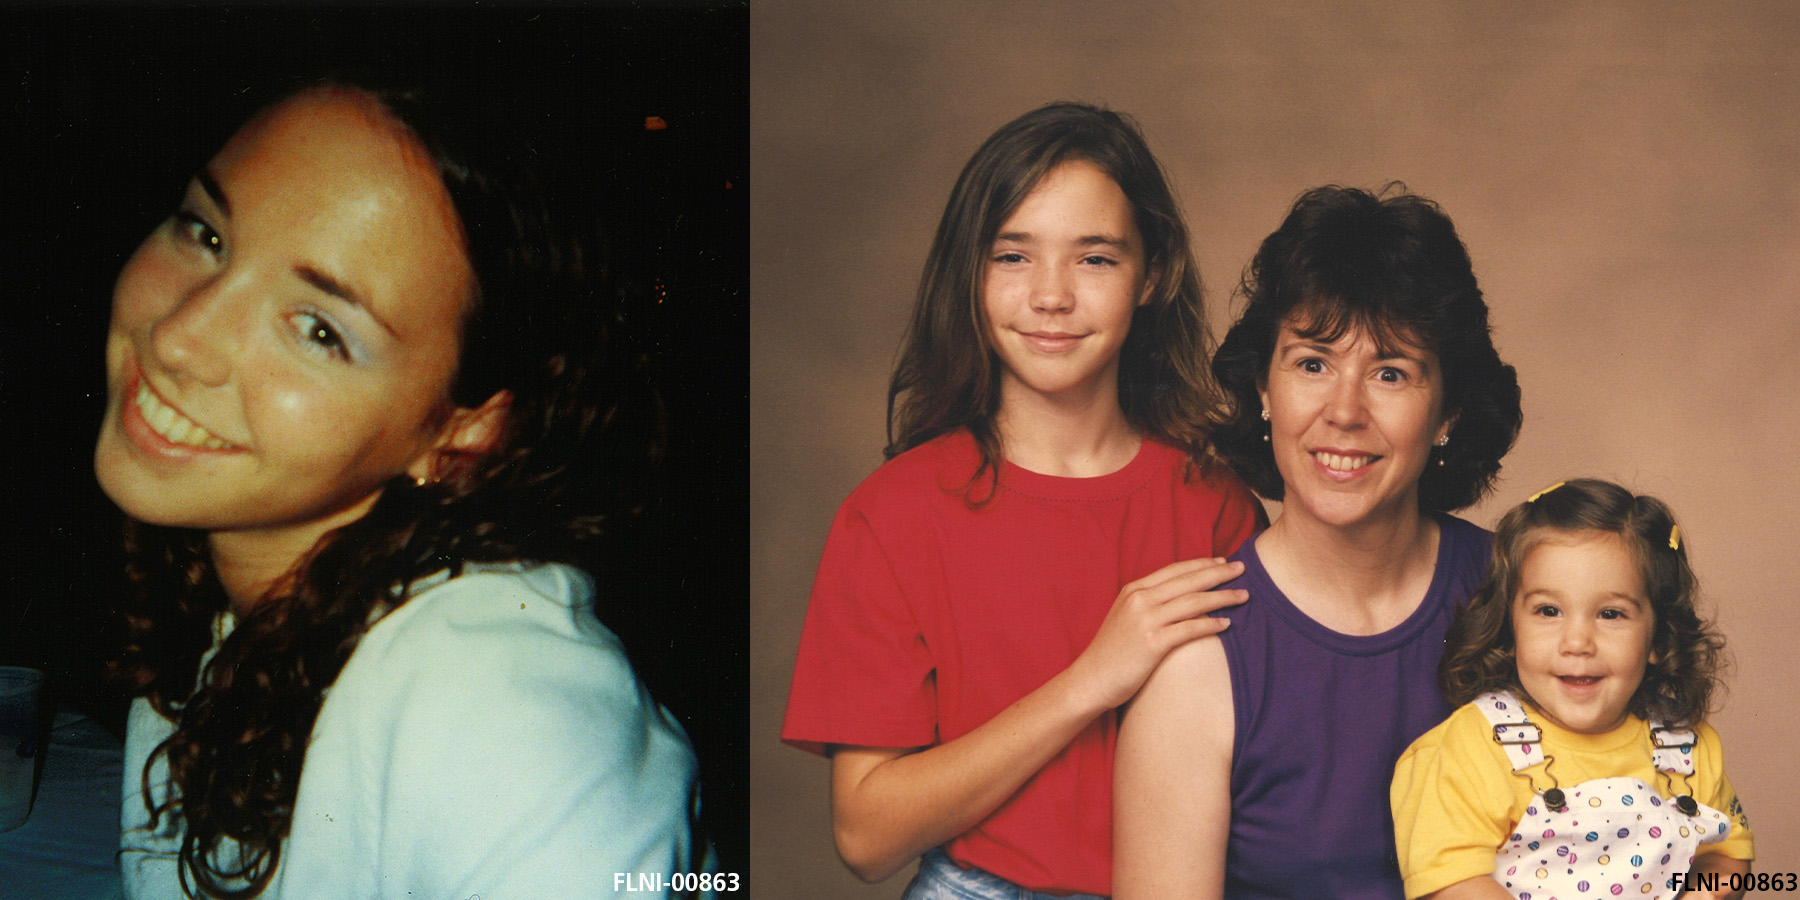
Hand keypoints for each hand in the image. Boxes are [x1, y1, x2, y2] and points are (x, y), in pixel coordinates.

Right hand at [1066, 557, 1246, 710]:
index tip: (1222, 562)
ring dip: (1222, 597)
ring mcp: (1145, 620)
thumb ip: (1148, 604)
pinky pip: (1189, 629)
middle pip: (1188, 581)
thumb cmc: (1111, 653)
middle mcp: (1140, 600)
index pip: (1175, 570)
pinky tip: (1227, 624)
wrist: (1090, 679)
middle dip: (1219, 573)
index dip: (1201, 564)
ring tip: (1243, 596)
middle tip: (1242, 569)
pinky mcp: (1152, 643)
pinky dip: (1210, 625)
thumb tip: (1178, 598)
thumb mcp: (1125, 617)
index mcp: (1133, 590)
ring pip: (1193, 602)